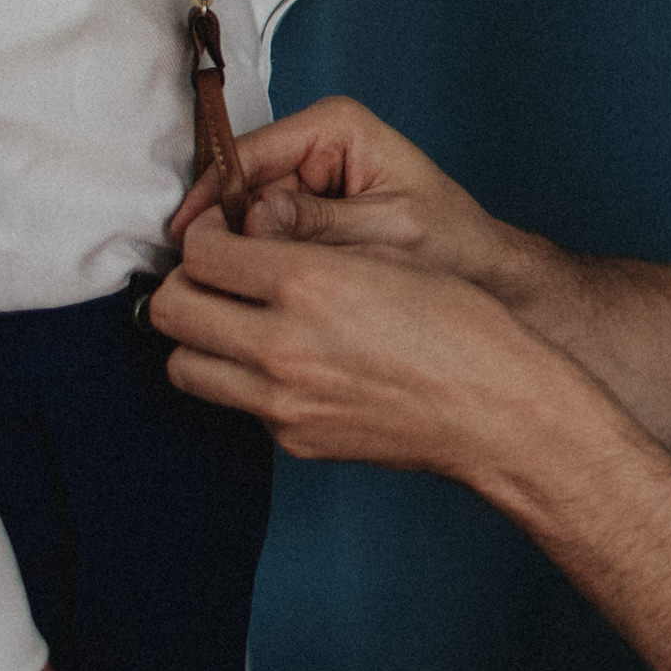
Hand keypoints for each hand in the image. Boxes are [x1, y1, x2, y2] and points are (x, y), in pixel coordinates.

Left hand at [154, 216, 591, 480]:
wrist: (498, 411)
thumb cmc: (461, 328)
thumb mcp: (385, 258)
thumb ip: (306, 246)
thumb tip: (247, 240)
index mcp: (307, 284)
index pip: (202, 252)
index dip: (205, 233)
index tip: (221, 232)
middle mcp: (281, 345)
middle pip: (173, 309)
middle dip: (186, 283)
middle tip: (216, 274)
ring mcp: (281, 401)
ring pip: (183, 365)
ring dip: (199, 337)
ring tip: (236, 321)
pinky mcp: (293, 438)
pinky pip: (233, 402)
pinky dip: (241, 378)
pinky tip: (282, 362)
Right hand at [167, 97, 515, 292]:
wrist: (484, 274)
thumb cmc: (453, 245)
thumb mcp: (388, 232)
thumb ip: (320, 226)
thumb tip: (253, 224)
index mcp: (337, 126)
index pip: (249, 153)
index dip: (213, 199)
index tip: (190, 241)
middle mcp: (317, 143)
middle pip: (240, 182)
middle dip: (224, 229)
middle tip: (207, 277)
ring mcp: (309, 176)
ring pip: (247, 214)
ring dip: (241, 250)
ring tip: (237, 291)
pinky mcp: (308, 212)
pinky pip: (266, 235)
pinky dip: (261, 261)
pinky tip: (258, 292)